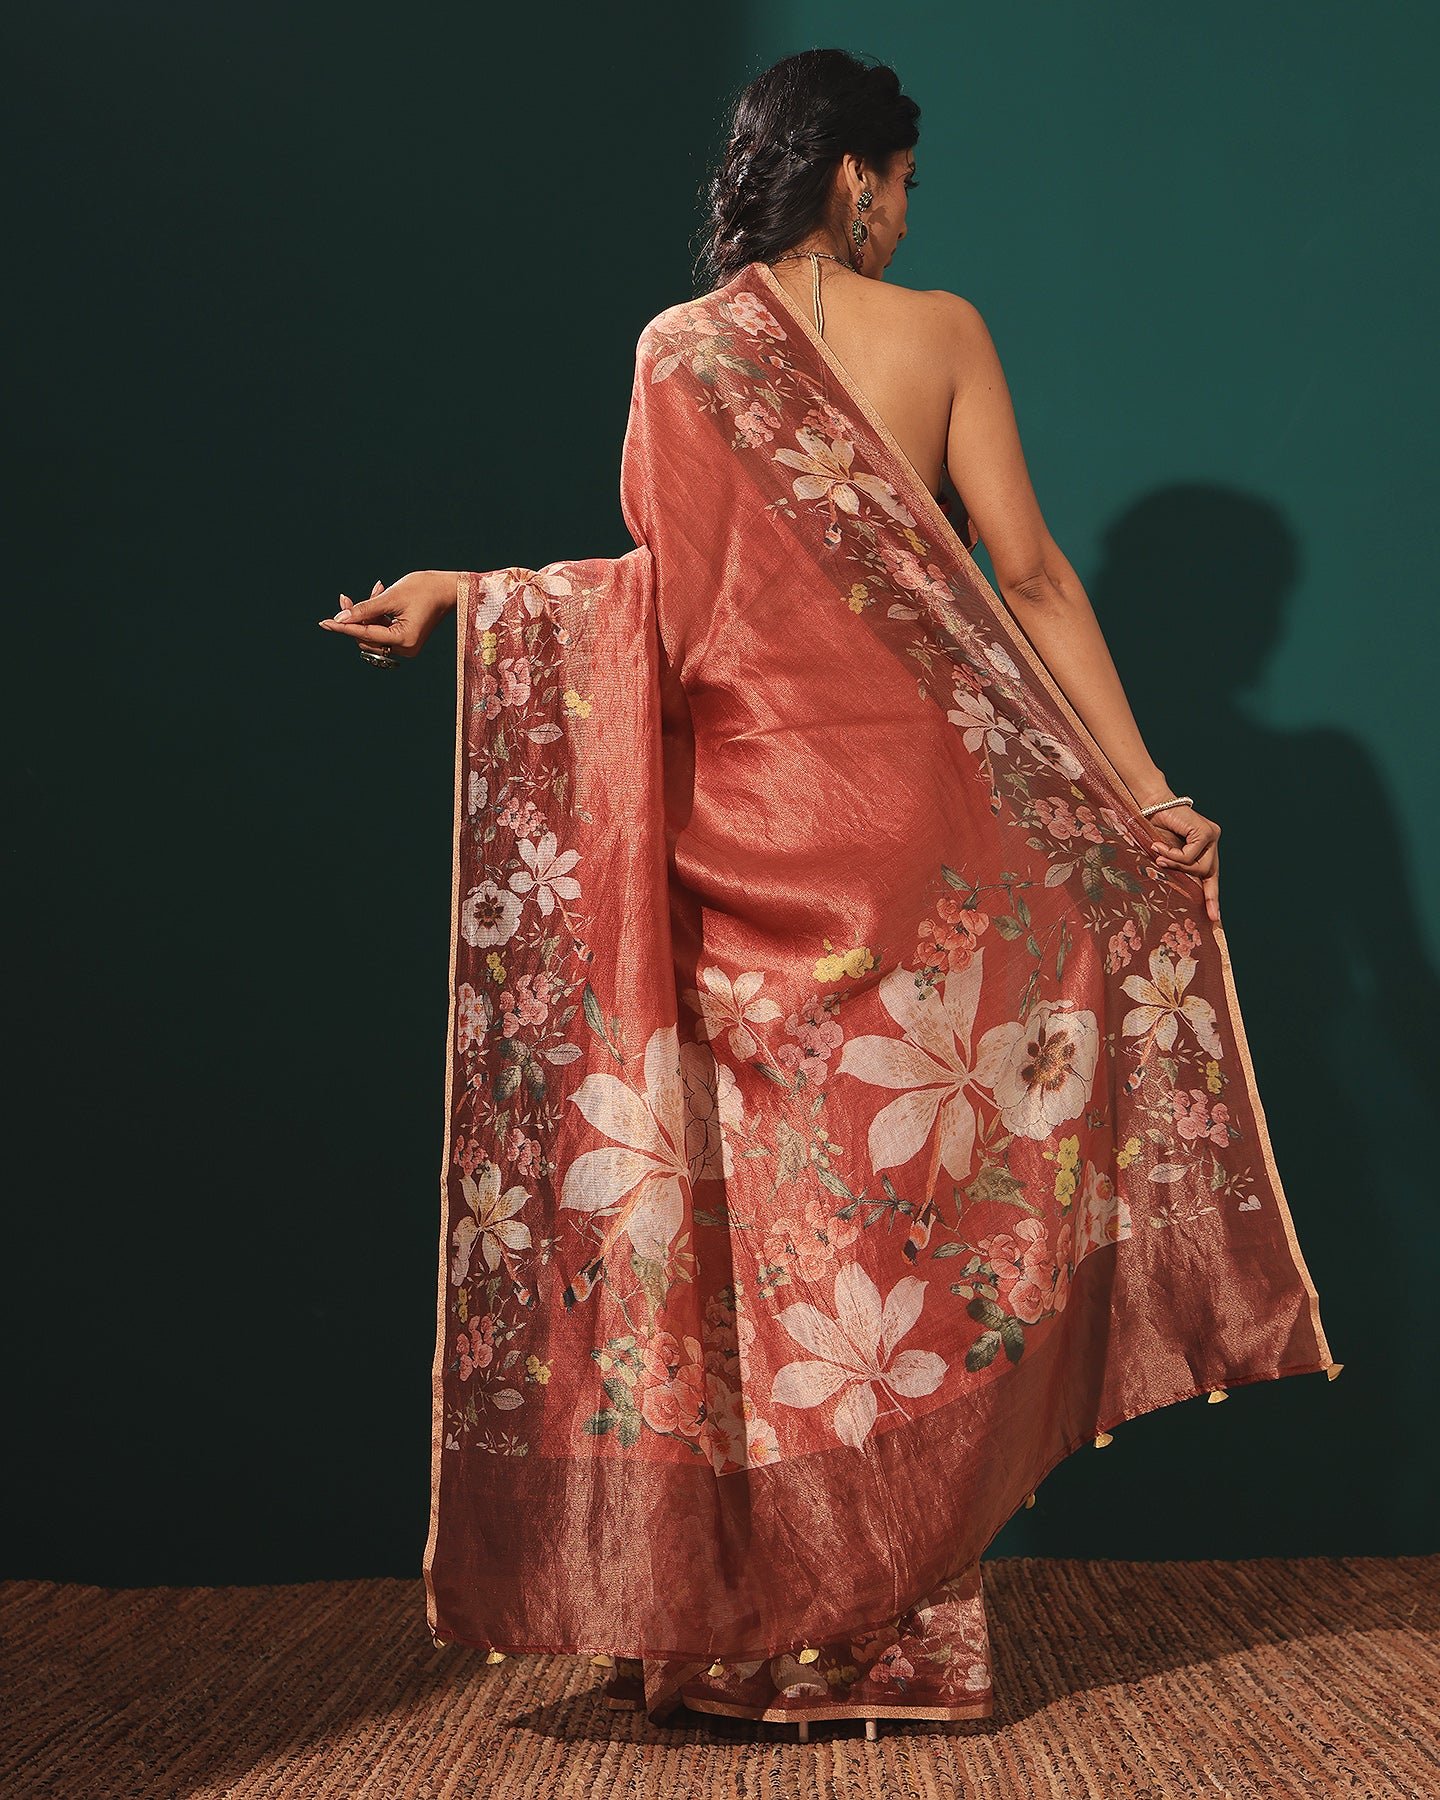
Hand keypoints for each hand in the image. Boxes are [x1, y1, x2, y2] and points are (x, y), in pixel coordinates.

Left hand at [318, 570, 455, 658]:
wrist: (447, 589)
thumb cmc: (423, 589)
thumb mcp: (390, 597)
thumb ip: (364, 609)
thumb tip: (340, 619)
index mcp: (403, 640)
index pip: (365, 634)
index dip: (343, 627)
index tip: (323, 623)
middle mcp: (405, 648)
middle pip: (367, 637)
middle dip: (356, 617)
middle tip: (345, 597)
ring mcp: (406, 646)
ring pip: (373, 633)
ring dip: (368, 614)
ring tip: (376, 590)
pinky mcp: (406, 639)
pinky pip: (383, 630)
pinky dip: (378, 615)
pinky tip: (380, 594)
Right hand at [1143, 801, 1221, 923]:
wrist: (1151, 806)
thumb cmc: (1155, 829)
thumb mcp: (1168, 854)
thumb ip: (1178, 867)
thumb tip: (1183, 889)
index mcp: (1205, 849)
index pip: (1212, 877)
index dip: (1212, 898)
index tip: (1214, 918)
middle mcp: (1213, 842)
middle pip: (1207, 873)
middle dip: (1184, 873)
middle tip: (1161, 862)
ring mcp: (1212, 836)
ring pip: (1200, 867)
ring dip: (1175, 863)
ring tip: (1157, 852)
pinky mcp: (1206, 832)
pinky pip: (1190, 857)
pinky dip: (1172, 855)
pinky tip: (1159, 845)